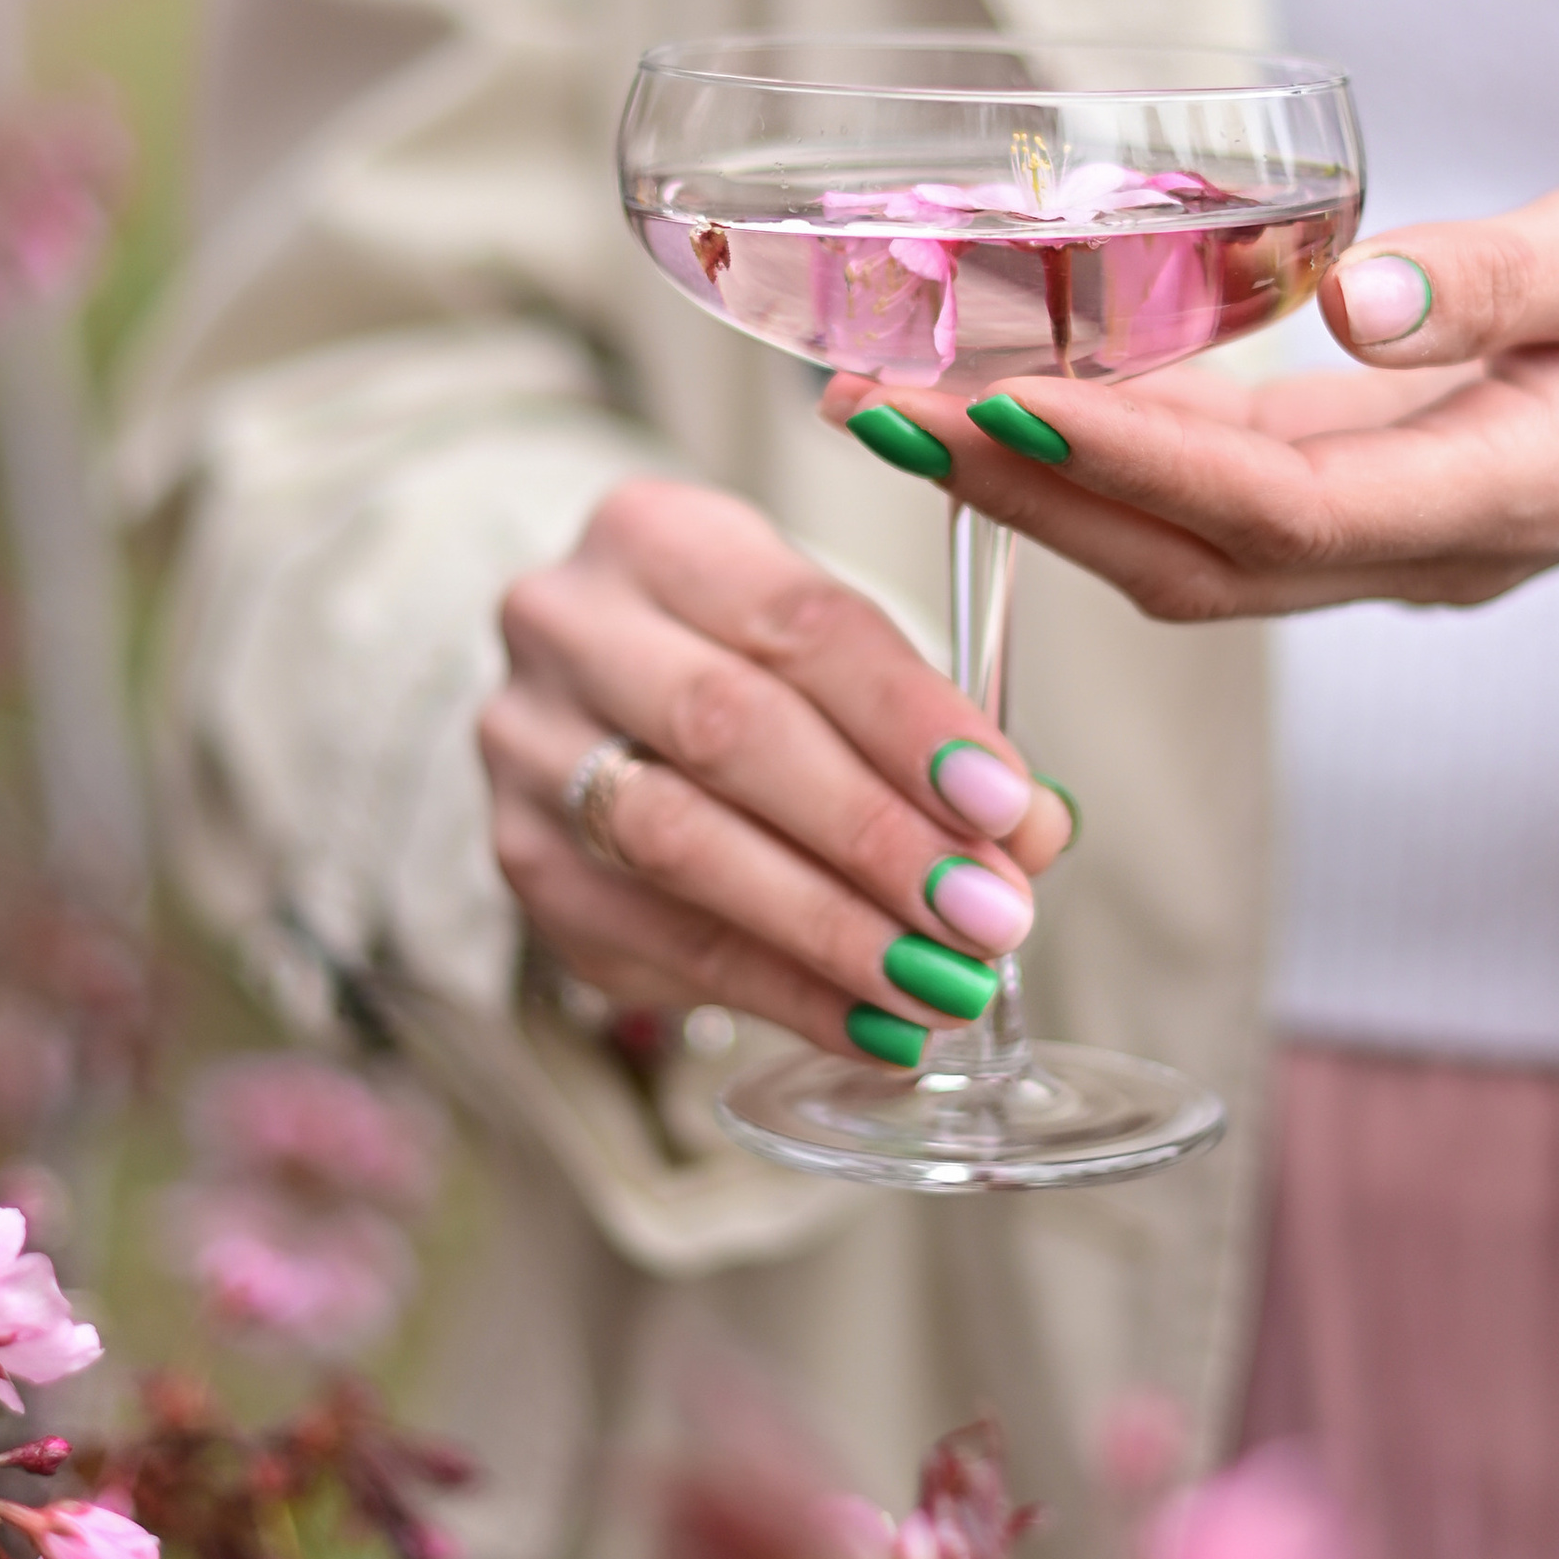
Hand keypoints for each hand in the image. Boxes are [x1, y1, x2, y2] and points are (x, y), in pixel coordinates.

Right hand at [481, 477, 1072, 1057]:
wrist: (596, 703)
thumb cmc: (748, 666)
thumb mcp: (840, 655)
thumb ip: (936, 733)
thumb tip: (1032, 834)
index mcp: (659, 534)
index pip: (800, 624)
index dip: (911, 720)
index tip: (1005, 803)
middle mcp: (568, 625)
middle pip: (730, 731)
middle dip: (876, 834)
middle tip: (988, 916)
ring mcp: (528, 746)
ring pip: (682, 843)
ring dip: (832, 927)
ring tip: (943, 984)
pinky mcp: (525, 862)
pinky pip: (662, 942)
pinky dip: (783, 992)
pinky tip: (876, 1024)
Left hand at [819, 169, 1558, 624]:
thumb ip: (1506, 282)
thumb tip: (1351, 302)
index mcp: (1510, 498)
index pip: (1280, 511)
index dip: (1129, 467)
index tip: (991, 402)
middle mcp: (1432, 551)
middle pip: (1190, 559)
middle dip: (1017, 494)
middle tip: (865, 405)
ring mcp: (1396, 546)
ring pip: (1182, 554)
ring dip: (1030, 491)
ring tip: (891, 402)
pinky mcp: (1371, 509)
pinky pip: (1211, 515)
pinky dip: (1098, 468)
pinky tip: (1003, 401)